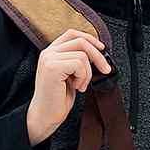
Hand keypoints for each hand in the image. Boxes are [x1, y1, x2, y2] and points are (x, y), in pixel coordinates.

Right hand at [26, 28, 111, 144]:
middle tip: (105, 69)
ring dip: (87, 73)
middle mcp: (48, 52)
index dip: (89, 38)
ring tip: (80, 85)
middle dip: (97, 55)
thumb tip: (97, 53)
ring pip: (82, 55)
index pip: (72, 34)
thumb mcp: (70, 75)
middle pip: (80, 41)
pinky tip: (76, 87)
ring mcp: (49, 59)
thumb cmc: (57, 99)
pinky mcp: (53, 67)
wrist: (45, 116)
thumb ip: (77, 61)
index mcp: (51, 52)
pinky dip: (83, 77)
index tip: (101, 48)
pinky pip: (79, 64)